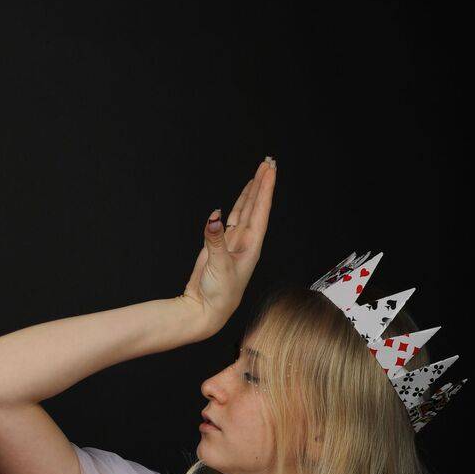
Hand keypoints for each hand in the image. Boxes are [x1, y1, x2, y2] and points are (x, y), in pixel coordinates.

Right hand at [181, 156, 276, 338]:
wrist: (206, 310)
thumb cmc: (218, 295)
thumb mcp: (218, 267)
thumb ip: (215, 241)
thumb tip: (213, 217)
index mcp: (251, 247)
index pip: (260, 211)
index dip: (265, 189)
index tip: (268, 170)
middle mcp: (246, 242)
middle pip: (256, 206)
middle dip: (262, 184)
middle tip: (268, 163)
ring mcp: (234, 243)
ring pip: (245, 210)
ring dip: (252, 192)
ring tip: (259, 173)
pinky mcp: (220, 246)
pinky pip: (231, 219)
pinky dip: (237, 205)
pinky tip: (241, 195)